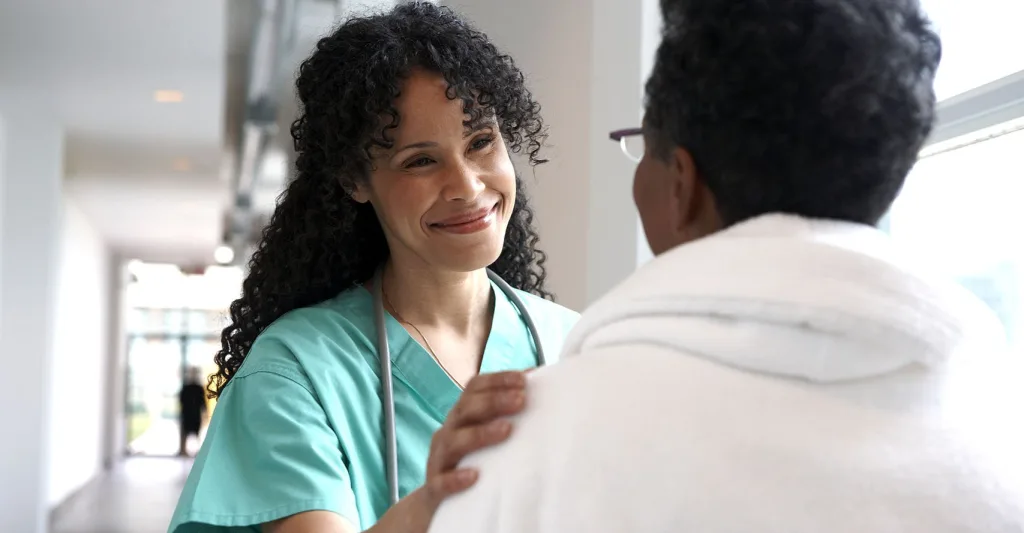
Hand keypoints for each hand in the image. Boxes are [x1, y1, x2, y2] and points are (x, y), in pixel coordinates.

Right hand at [370, 371, 527, 532]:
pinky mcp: (434, 488)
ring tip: (506, 430)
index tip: (523, 380)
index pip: (474, 388)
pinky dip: (455, 478)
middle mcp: (448, 431)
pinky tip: (474, 476)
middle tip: (521, 400)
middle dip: (494, 402)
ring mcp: (439, 459)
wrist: (438, 503)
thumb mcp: (484, 433)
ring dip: (480, 434)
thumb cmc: (472, 461)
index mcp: (461, 415)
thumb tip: (537, 383)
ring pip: (454, 442)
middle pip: (466, 409)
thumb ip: (505, 413)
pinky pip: (441, 482)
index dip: (497, 380)